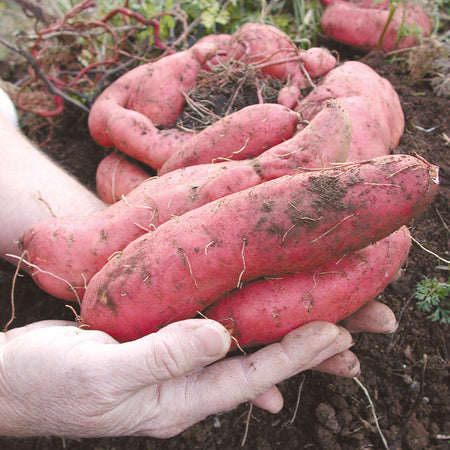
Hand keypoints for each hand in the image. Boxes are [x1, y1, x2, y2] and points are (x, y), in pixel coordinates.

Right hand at [0, 300, 395, 438]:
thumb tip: (217, 336)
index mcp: (173, 402)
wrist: (13, 382)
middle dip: (299, 350)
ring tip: (315, 323)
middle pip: (253, 368)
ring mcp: (170, 369)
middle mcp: (181, 388)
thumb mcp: (102, 374)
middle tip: (345, 329)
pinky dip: (238, 330)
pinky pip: (208, 339)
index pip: (248, 378)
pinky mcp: (157, 347)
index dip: (292, 355)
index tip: (332, 333)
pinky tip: (255, 324)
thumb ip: (161, 358)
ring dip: (275, 337)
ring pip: (236, 351)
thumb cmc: (48, 382)